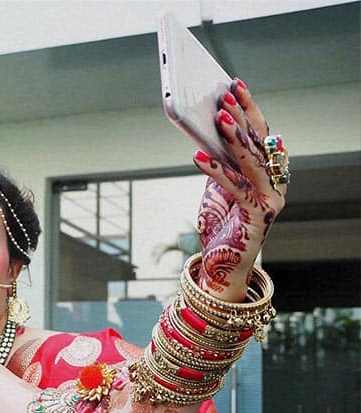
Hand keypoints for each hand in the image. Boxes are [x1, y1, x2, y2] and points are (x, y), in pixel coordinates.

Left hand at [192, 78, 286, 301]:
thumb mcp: (217, 188)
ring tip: (219, 118)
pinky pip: (236, 187)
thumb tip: (206, 133)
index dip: (250, 109)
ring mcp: (271, 200)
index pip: (261, 134)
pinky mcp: (258, 216)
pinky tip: (198, 157)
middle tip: (226, 95)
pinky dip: (216, 171)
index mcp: (268, 173)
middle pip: (260, 143)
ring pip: (253, 162)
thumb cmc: (220, 225)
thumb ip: (220, 163)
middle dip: (242, 116)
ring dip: (235, 138)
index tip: (235, 85)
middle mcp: (275, 184)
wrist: (222, 267)